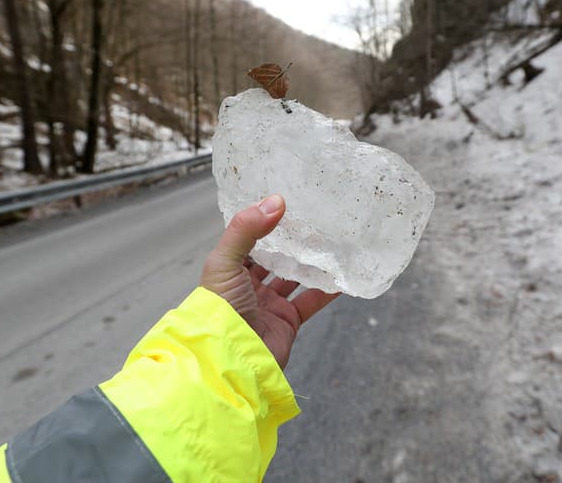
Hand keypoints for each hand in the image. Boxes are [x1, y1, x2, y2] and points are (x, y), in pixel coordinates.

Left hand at [200, 195, 339, 367]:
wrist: (232, 359)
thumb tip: (276, 201)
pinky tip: (341, 274)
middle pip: (275, 257)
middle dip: (292, 242)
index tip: (286, 204)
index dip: (264, 224)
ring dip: (311, 262)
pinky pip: (312, 300)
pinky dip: (327, 289)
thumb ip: (246, 230)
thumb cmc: (220, 309)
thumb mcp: (224, 262)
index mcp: (230, 270)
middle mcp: (249, 286)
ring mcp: (270, 304)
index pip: (249, 240)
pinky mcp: (288, 321)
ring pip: (295, 277)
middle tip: (314, 220)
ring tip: (331, 241)